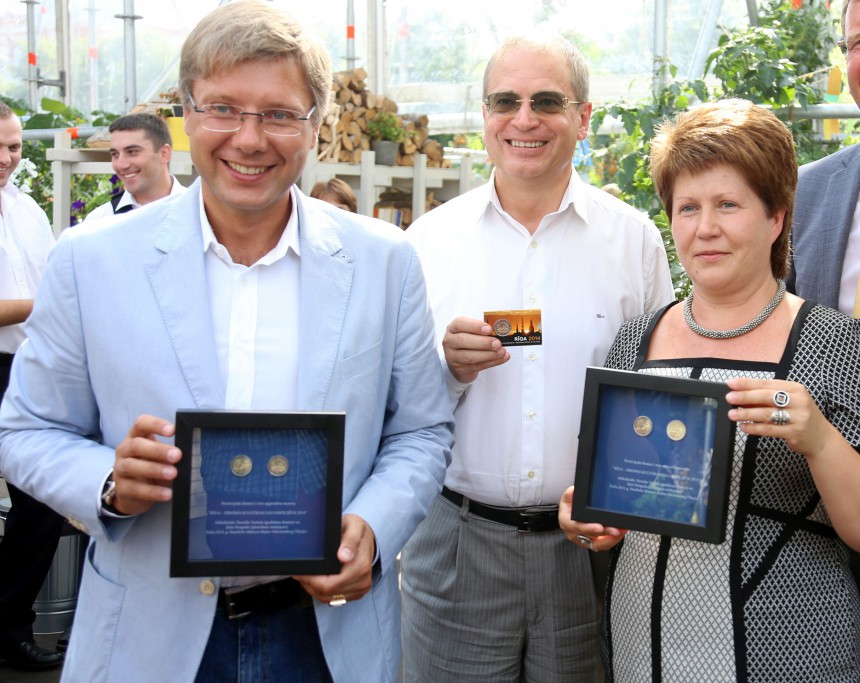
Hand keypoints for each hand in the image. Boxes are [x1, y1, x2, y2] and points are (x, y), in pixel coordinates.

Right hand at [111, 414, 180, 515]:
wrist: (133, 493)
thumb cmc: (152, 466)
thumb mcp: (161, 457)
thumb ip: (172, 452)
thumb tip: (193, 454)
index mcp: (136, 436)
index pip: (141, 423)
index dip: (156, 424)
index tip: (173, 430)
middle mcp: (124, 450)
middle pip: (136, 445)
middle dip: (158, 450)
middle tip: (177, 455)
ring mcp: (120, 469)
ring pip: (131, 466)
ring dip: (154, 469)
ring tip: (173, 474)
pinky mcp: (121, 488)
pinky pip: (135, 489)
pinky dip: (153, 492)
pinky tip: (167, 493)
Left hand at [293, 514, 375, 604]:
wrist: (367, 537)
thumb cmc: (357, 530)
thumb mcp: (353, 526)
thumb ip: (349, 540)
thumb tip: (344, 556)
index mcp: (360, 566)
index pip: (329, 584)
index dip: (311, 580)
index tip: (301, 571)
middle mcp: (362, 580)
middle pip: (326, 593)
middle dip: (310, 584)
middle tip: (300, 572)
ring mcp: (360, 589)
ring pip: (328, 598)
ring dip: (314, 589)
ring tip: (307, 575)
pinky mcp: (357, 593)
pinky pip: (334, 599)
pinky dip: (322, 591)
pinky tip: (317, 580)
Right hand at [442, 316, 509, 383]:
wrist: (460, 362)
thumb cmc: (469, 342)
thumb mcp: (472, 332)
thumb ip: (483, 331)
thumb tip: (500, 332)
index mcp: (453, 328)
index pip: (460, 324)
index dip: (474, 326)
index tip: (489, 329)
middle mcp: (450, 341)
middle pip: (462, 340)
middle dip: (483, 342)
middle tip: (497, 343)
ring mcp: (452, 357)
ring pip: (468, 356)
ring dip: (488, 354)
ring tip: (501, 352)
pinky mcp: (460, 369)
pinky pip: (477, 366)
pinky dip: (491, 362)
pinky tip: (502, 358)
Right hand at [558, 486, 626, 551]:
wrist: (571, 512)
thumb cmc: (570, 505)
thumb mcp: (568, 496)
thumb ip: (570, 493)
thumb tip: (574, 492)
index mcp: (566, 522)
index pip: (577, 527)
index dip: (589, 528)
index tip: (600, 527)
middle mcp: (574, 533)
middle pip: (591, 537)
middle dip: (605, 534)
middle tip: (616, 530)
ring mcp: (583, 539)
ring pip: (599, 544)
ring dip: (612, 539)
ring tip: (622, 531)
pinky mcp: (592, 543)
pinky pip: (603, 544)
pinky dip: (613, 539)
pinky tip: (620, 533)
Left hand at [725, 377, 839, 458]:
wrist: (821, 437)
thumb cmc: (799, 415)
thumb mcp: (788, 401)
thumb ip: (767, 398)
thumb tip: (740, 395)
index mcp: (795, 388)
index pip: (767, 383)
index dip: (748, 383)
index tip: (731, 383)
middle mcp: (799, 401)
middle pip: (766, 397)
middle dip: (745, 397)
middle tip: (730, 398)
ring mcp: (798, 417)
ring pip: (767, 414)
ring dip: (747, 413)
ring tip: (732, 415)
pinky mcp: (795, 432)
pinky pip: (770, 429)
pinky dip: (755, 428)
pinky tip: (744, 427)